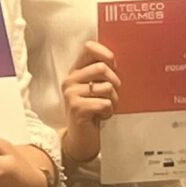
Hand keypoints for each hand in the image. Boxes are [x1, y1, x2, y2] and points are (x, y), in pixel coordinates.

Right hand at [58, 39, 119, 166]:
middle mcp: (70, 80)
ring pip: (107, 87)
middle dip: (115, 83)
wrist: (81, 138)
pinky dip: (109, 112)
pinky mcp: (76, 108)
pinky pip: (105, 103)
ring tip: (105, 108)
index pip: (89, 48)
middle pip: (102, 67)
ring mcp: (71, 94)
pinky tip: (101, 116)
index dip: (106, 53)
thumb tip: (115, 60)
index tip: (113, 66)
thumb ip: (102, 73)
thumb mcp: (96, 88)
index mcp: (75, 72)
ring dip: (114, 101)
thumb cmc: (92, 111)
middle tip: (111, 96)